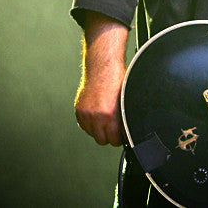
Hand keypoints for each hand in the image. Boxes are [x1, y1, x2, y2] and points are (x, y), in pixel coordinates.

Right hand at [75, 13, 128, 146]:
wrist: (103, 68)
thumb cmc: (117, 81)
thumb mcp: (127, 101)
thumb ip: (125, 119)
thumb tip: (128, 133)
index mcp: (110, 115)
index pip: (114, 140)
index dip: (120, 137)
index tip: (121, 134)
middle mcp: (96, 116)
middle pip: (102, 140)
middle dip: (109, 135)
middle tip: (114, 128)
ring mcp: (86, 114)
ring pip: (92, 134)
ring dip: (99, 130)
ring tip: (105, 120)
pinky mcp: (79, 111)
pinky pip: (84, 126)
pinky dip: (90, 124)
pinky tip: (97, 115)